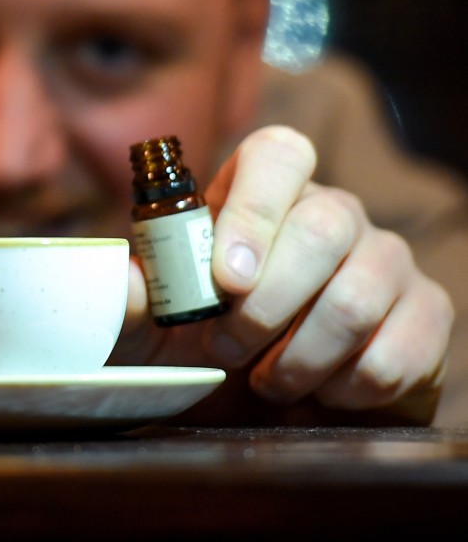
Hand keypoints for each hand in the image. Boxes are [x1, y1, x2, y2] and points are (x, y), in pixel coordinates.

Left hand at [120, 125, 452, 422]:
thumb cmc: (205, 338)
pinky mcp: (425, 314)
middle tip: (224, 349)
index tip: (224, 278)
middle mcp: (335, 212)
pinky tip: (316, 391)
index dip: (253, 210)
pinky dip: (341, 390)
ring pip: (357, 299)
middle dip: (264, 306)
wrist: (266, 396)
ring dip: (298, 359)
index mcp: (267, 192)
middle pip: (322, 228)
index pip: (277, 154)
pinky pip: (392, 355)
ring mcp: (387, 259)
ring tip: (265, 381)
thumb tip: (124, 280)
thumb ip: (138, 297)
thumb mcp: (158, 320)